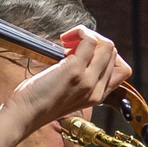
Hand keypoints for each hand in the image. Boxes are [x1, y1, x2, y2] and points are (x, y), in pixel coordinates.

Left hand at [0, 30, 126, 146]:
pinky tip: (66, 39)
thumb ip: (83, 79)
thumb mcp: (71, 95)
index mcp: (98, 96)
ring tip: (70, 42)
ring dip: (89, 36)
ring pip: (106, 46)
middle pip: (113, 54)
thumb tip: (83, 52)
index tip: (87, 54)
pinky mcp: (74, 70)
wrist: (26, 113)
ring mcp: (88, 80)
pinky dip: (80, 33)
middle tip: (75, 45)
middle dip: (97, 42)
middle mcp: (97, 89)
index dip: (106, 56)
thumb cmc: (41, 102)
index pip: (121, 69)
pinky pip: (89, 41)